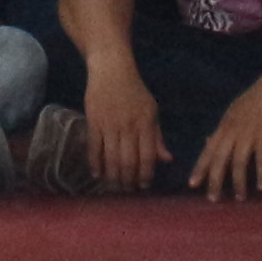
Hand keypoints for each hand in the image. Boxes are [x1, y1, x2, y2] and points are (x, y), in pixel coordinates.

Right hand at [80, 69, 165, 193]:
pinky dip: (95, 164)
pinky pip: (94, 147)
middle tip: (127, 190)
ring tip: (114, 187)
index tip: (144, 186)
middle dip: (128, 180)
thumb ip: (158, 137)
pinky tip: (97, 175)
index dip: (146, 174)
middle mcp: (129, 126)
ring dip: (113, 176)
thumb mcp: (152, 111)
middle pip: (128, 161)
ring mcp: (110, 124)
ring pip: (111, 158)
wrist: (112, 70)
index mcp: (146, 123)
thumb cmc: (135, 92)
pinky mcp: (94, 121)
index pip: (147, 156)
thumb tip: (167, 160)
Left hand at [187, 66, 261, 198]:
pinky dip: (261, 173)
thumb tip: (206, 141)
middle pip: (220, 159)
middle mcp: (234, 130)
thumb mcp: (234, 112)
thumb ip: (221, 129)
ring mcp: (250, 132)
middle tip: (212, 199)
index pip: (209, 150)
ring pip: (239, 162)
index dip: (200, 168)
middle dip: (215, 180)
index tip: (192, 184)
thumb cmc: (257, 99)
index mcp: (225, 125)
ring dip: (239, 182)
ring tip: (239, 198)